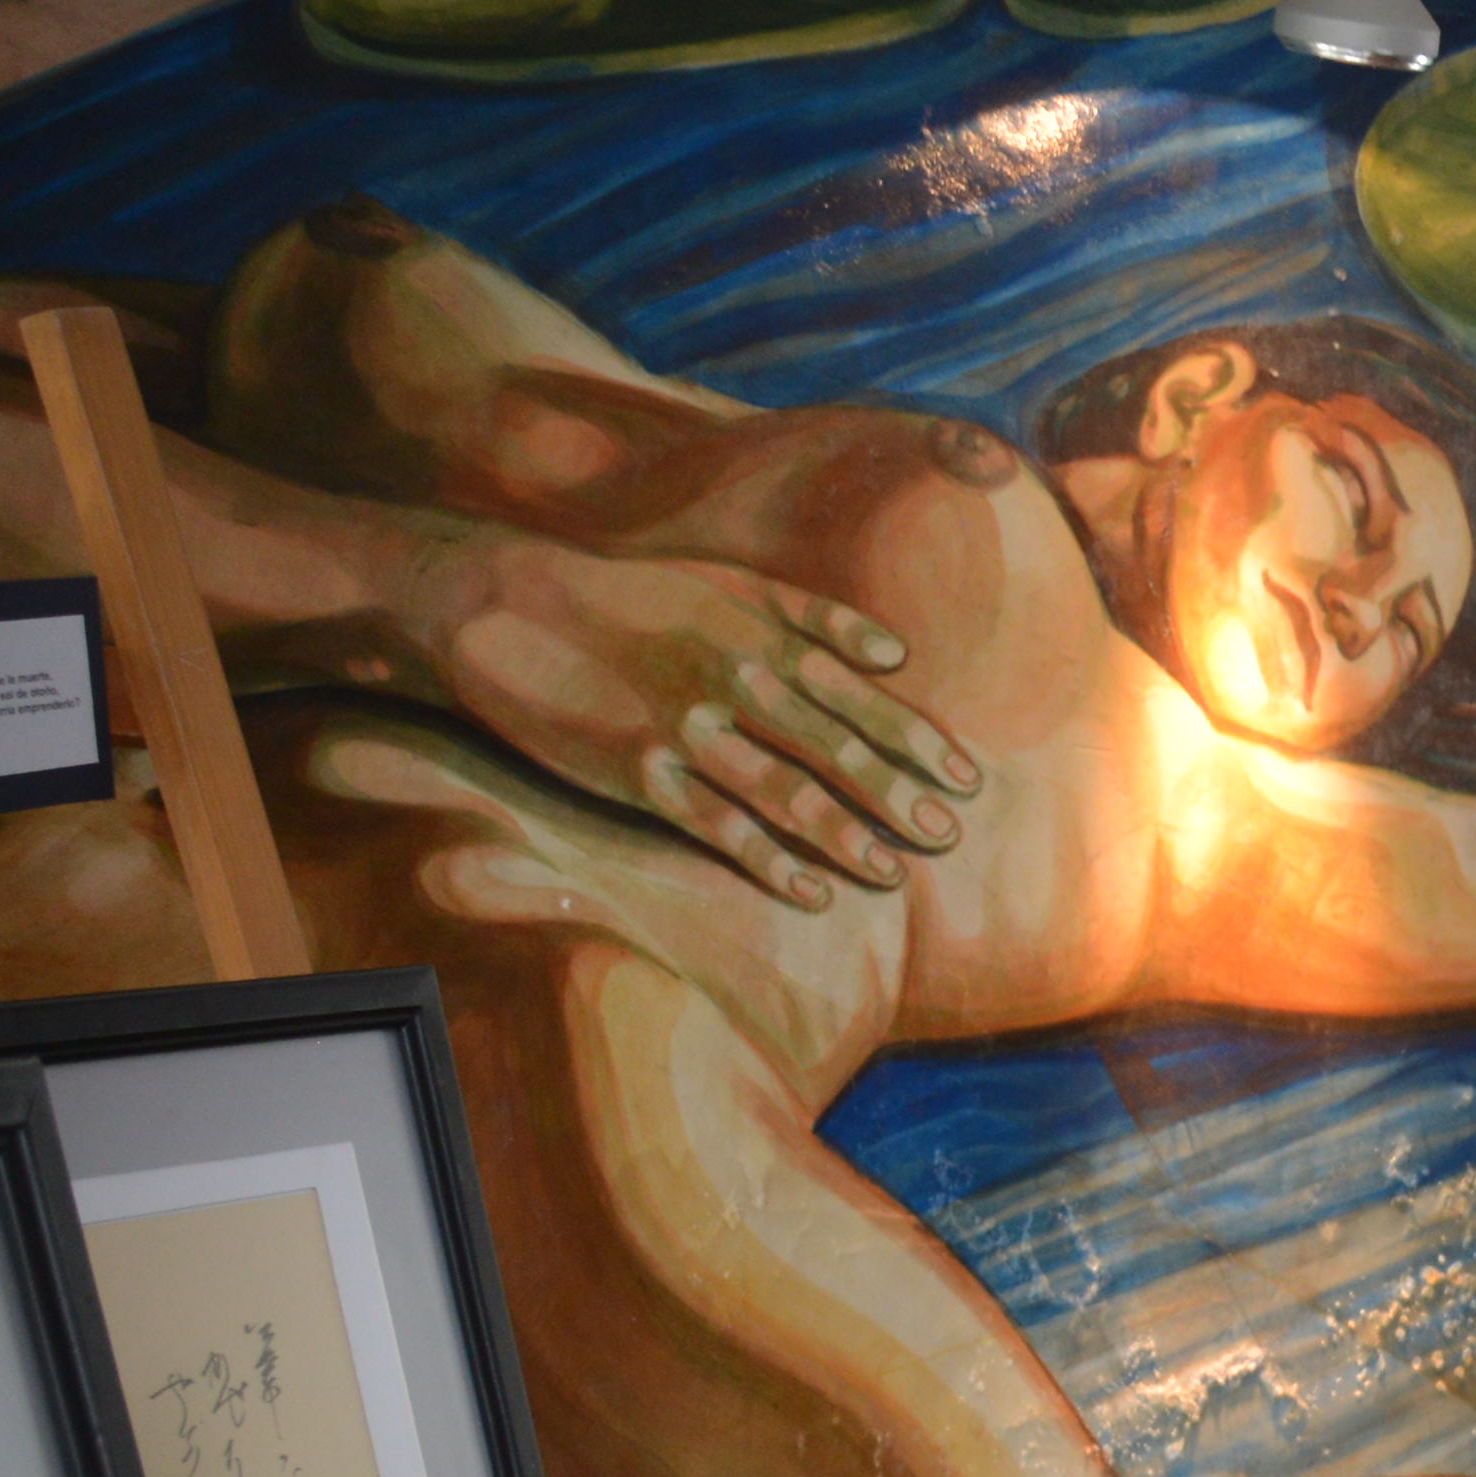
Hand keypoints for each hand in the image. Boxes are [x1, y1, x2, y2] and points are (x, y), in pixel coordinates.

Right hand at [404, 533, 977, 904]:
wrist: (511, 605)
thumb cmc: (632, 596)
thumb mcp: (727, 583)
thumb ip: (816, 615)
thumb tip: (897, 651)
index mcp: (761, 635)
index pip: (859, 696)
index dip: (916, 739)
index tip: (965, 776)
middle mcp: (734, 683)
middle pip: (834, 750)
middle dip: (897, 795)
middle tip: (951, 836)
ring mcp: (687, 733)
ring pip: (784, 795)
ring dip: (845, 838)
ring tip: (895, 873)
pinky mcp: (639, 774)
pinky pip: (717, 828)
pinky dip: (769, 863)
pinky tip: (812, 893)